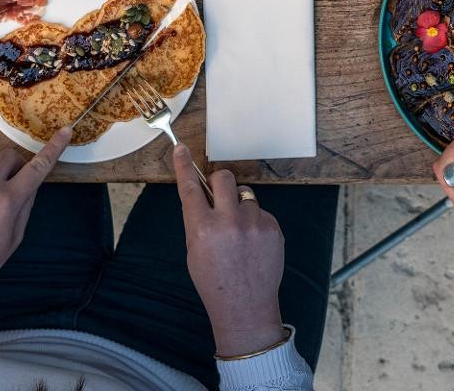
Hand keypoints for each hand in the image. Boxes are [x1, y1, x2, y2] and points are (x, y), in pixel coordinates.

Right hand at [171, 142, 288, 357]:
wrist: (245, 306)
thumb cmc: (214, 281)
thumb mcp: (194, 251)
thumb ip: (198, 221)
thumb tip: (203, 195)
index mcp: (202, 229)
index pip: (190, 188)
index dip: (184, 166)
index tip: (181, 148)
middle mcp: (228, 222)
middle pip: (224, 178)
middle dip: (219, 182)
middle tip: (219, 196)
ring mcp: (254, 223)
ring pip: (245, 195)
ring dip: (239, 207)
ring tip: (239, 234)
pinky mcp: (273, 227)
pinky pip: (260, 212)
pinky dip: (255, 222)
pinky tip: (253, 243)